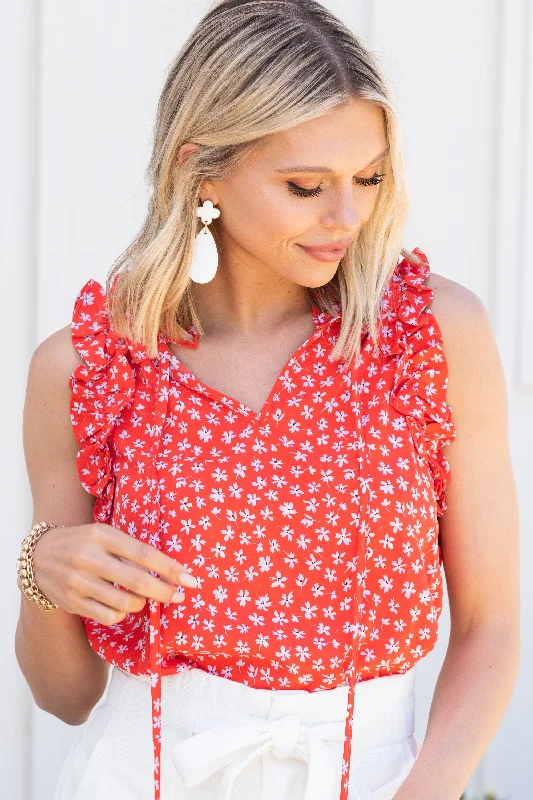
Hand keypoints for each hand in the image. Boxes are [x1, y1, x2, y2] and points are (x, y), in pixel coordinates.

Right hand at [31, 522, 196, 625]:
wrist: (39, 557)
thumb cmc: (83, 543)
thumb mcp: (103, 534)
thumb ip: (130, 549)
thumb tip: (168, 570)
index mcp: (101, 535)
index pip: (143, 553)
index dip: (169, 568)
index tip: (189, 579)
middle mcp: (89, 558)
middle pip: (137, 581)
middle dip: (164, 592)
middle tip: (178, 596)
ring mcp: (79, 582)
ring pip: (125, 603)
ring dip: (141, 603)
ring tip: (142, 597)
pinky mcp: (72, 602)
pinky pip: (109, 616)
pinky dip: (122, 614)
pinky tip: (121, 605)